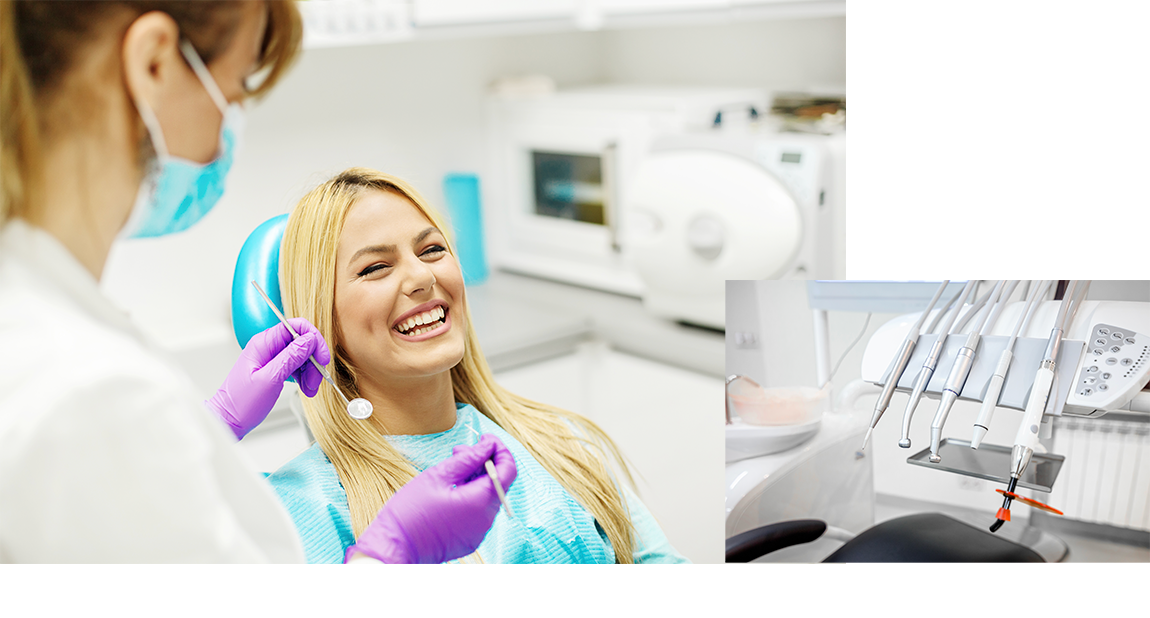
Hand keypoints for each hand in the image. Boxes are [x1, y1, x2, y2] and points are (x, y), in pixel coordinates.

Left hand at [206, 318, 329, 439]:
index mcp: (263, 343)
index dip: (314, 339)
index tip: (322, 358)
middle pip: (302, 342)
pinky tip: (305, 389)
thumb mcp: (270, 379)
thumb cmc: (241, 403)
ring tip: (310, 389)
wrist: (228, 421)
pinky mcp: (274, 369)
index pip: (296, 326)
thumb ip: (291, 357)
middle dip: (313, 361)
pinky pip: (296, 366)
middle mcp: (268, 347)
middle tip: (316, 380)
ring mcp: (271, 358)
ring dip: (311, 371)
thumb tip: (309, 339)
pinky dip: (304, 377)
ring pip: (301, 356)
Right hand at [347, 433, 517, 563]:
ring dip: (476, 478)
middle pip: (498, 483)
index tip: (485, 439)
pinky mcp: (470, 539)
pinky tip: (450, 489)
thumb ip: (468, 459)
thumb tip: (488, 445)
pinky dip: (471, 496)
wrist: (393, 548)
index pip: (508, 470)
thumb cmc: (410, 511)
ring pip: (488, 496)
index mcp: (480, 502)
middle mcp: (485, 519)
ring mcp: (479, 532)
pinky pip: (478, 511)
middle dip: (485, 461)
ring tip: (452, 469)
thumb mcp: (438, 476)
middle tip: (460, 449)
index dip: (499, 450)